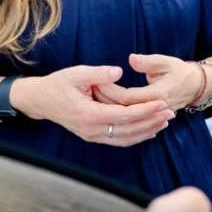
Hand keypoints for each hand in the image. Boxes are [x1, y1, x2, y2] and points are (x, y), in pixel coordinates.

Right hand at [11, 65, 174, 145]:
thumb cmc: (59, 83)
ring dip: (146, 131)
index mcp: (88, 114)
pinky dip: (135, 136)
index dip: (145, 110)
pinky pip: (118, 140)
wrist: (41, 100)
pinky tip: (148, 130)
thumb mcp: (76, 73)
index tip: (162, 103)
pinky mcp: (93, 136)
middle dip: (151, 122)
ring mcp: (92, 136)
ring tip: (164, 121)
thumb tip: (119, 71)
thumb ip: (99, 73)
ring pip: (125, 139)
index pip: (124, 115)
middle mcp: (91, 130)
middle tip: (170, 112)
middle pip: (128, 131)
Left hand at [93, 53, 203, 112]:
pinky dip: (120, 119)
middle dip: (106, 101)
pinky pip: (133, 125)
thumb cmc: (180, 70)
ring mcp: (153, 118)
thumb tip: (132, 59)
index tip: (97, 82)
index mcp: (158, 95)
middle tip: (90, 91)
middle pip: (124, 110)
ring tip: (95, 100)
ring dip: (111, 111)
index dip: (111, 90)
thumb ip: (147, 61)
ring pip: (127, 120)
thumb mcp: (165, 61)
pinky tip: (108, 113)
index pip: (127, 97)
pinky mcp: (151, 121)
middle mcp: (154, 110)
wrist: (196, 86)